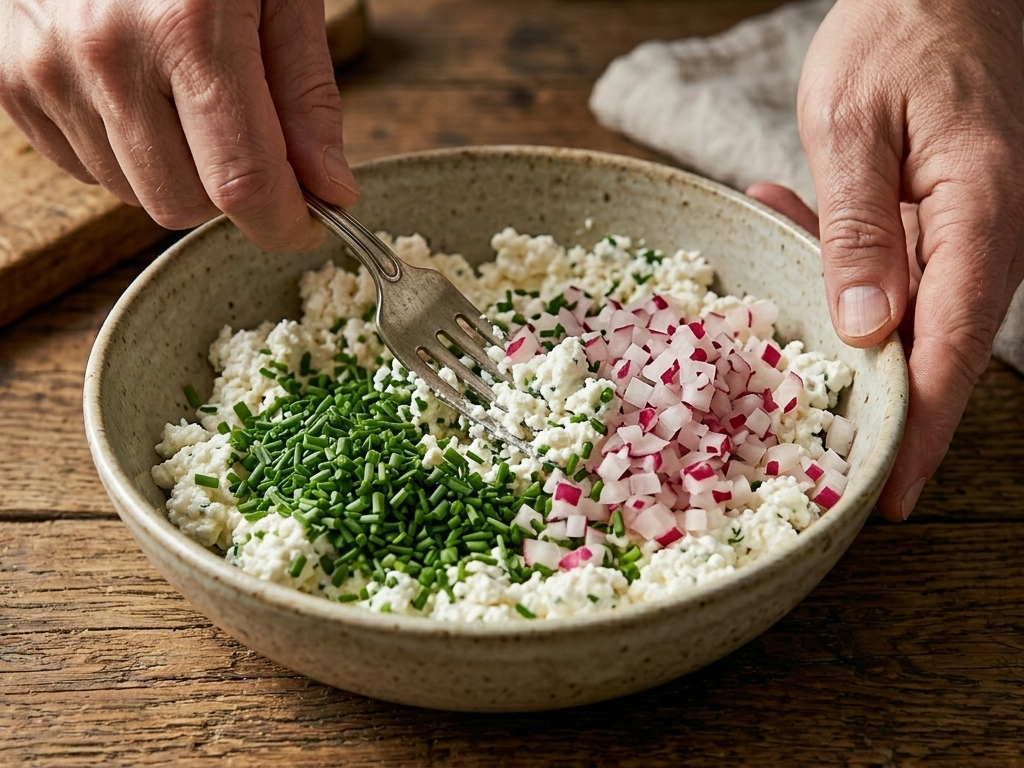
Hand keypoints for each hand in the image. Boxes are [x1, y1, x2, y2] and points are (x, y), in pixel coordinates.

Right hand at [0, 0, 358, 250]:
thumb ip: (306, 94)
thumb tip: (330, 189)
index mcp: (188, 27)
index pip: (242, 182)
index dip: (284, 223)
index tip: (309, 224)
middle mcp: (106, 54)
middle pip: (183, 203)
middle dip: (230, 194)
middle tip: (250, 143)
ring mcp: (46, 68)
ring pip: (133, 193)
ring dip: (176, 172)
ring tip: (184, 97)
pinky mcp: (8, 80)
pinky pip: (84, 167)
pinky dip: (124, 151)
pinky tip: (137, 92)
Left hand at [749, 0, 1023, 520]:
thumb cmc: (901, 32)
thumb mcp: (854, 124)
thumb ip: (856, 227)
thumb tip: (866, 330)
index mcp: (977, 216)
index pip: (952, 347)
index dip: (924, 428)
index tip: (890, 492)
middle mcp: (976, 236)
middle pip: (929, 350)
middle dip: (873, 407)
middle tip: (811, 458)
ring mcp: (952, 232)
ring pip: (893, 313)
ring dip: (827, 322)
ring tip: (770, 332)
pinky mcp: (924, 220)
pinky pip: (875, 265)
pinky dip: (823, 260)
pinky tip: (773, 212)